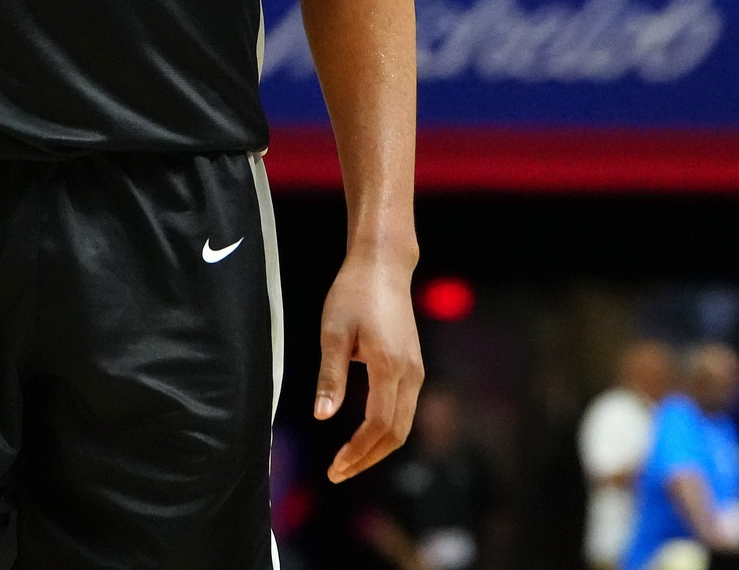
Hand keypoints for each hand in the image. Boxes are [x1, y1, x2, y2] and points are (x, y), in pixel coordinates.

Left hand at [312, 244, 421, 481]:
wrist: (383, 266)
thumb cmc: (353, 294)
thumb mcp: (333, 332)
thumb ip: (330, 377)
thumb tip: (322, 416)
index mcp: (389, 366)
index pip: (378, 425)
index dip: (357, 452)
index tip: (334, 468)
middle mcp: (410, 372)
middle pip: (396, 433)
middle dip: (368, 458)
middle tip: (338, 473)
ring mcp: (416, 369)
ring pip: (403, 424)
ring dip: (378, 448)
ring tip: (348, 460)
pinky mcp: (414, 365)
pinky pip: (404, 409)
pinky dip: (386, 430)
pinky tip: (364, 435)